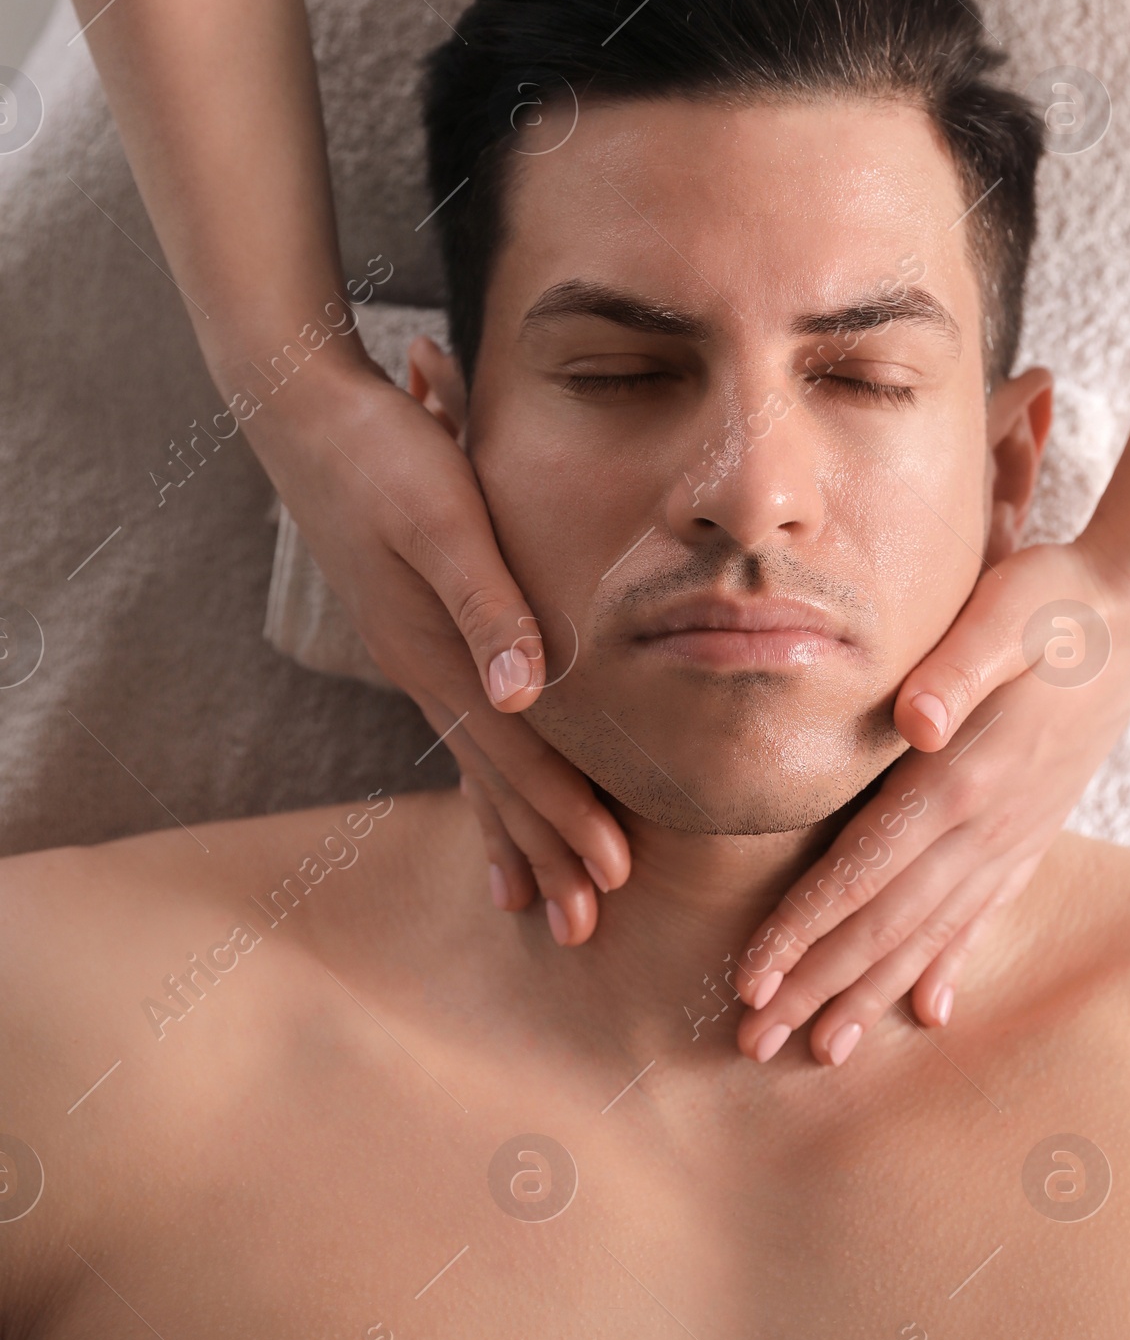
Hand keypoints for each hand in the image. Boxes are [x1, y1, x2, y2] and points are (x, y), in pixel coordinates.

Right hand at [245, 351, 629, 935]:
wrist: (305, 411)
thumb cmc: (386, 453)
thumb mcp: (443, 518)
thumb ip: (487, 602)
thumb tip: (527, 693)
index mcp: (435, 650)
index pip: (518, 753)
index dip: (566, 815)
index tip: (613, 875)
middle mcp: (422, 667)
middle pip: (495, 777)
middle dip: (543, 851)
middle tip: (588, 928)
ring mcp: (413, 653)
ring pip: (474, 761)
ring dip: (510, 829)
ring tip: (531, 899)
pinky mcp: (414, 630)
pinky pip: (459, 726)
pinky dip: (483, 775)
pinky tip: (490, 797)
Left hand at [731, 533, 1129, 1063]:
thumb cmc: (1055, 602)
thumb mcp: (1003, 612)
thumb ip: (957, 668)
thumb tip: (914, 721)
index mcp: (963, 777)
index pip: (865, 872)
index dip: (805, 931)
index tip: (752, 981)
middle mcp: (988, 824)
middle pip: (886, 926)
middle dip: (817, 988)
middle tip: (755, 1043)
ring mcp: (1014, 836)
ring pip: (930, 935)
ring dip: (871, 995)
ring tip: (824, 1052)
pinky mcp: (1032, 830)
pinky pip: (983, 914)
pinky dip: (949, 964)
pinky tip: (930, 1008)